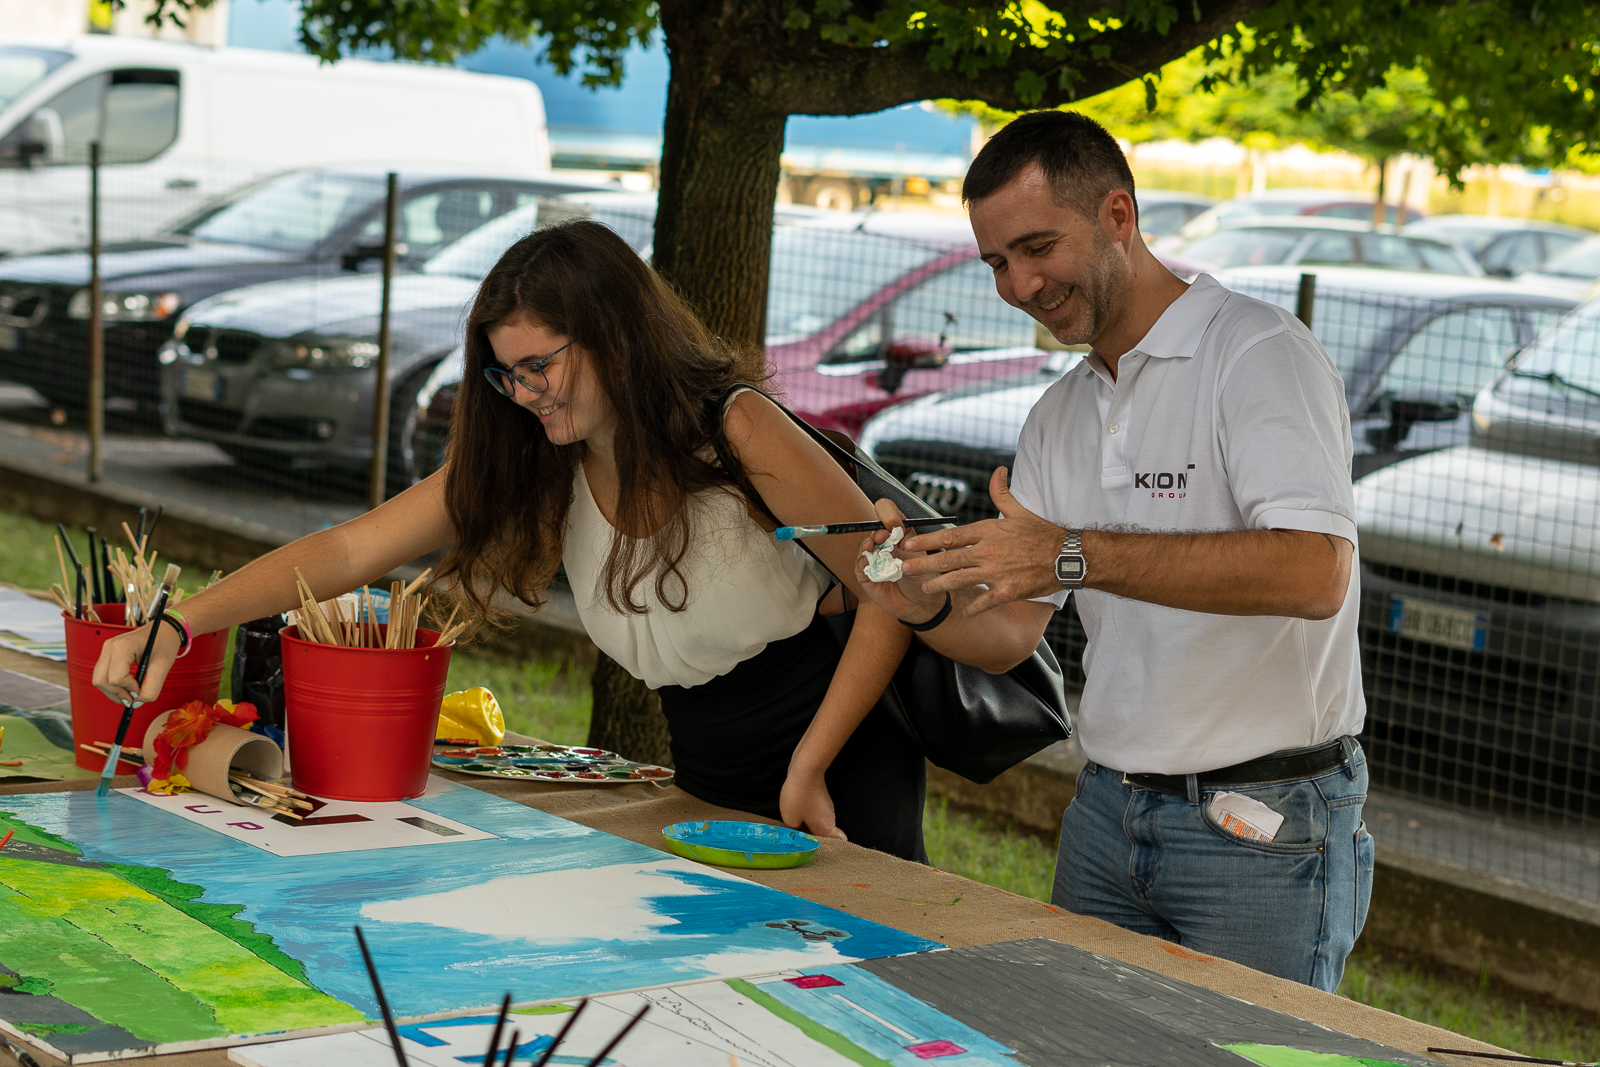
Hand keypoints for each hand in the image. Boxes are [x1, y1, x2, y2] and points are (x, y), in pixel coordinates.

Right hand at [92, 623, 181, 705]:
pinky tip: (127, 687)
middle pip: (101, 680)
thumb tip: (137, 703)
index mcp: (123, 646)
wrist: (164, 630)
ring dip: (113, 692)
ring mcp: (106, 650)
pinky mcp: (107, 655)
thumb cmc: (164, 644)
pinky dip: (113, 685)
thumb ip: (151, 689)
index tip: (140, 690)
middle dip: (116, 694)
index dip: (128, 688)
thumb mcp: (162, 668)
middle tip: (133, 699)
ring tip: (130, 695)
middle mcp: (110, 647)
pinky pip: (103, 675)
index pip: (115, 677)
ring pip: (99, 680)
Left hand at [779, 767, 846, 841]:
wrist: (805, 770)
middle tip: (798, 838)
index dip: (828, 848)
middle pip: (824, 833)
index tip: (815, 849)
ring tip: (793, 822)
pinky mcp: (821, 797)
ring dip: (806, 823)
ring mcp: (826, 807)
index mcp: (825, 829)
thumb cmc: (798, 797)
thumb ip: (796, 831)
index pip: (837, 844)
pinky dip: (806, 812)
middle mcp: (830, 819)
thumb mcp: (790, 820)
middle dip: (811, 836)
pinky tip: (795, 809)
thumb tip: (799, 831)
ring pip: (817, 821)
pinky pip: (814, 811)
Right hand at [853, 498, 947, 624]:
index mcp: (900, 534)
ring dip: (868, 543)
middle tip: (883, 535)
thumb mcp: (920, 561)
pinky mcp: (866, 574)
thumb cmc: (923, 579)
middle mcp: (885, 543)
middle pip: (874, 528)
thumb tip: (895, 535)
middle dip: (878, 530)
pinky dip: (862, 562)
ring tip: (872, 545)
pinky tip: (867, 561)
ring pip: (865, 545)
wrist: (920, 604)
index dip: (888, 514)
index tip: (894, 523)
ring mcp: (874, 558)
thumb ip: (907, 548)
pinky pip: (859, 565)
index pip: (889, 514)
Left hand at [899, 466, 1065, 614]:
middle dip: (923, 565)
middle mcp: (988, 551)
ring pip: (960, 579)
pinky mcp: (1008, 590)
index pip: (951, 536)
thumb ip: (1002, 493)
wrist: (1068, 555)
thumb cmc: (1043, 533)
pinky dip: (973, 607)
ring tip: (924, 588)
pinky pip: (985, 601)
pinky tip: (963, 612)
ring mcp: (997, 572)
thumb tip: (997, 471)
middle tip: (903, 569)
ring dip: (939, 584)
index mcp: (988, 531)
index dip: (928, 541)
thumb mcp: (1020, 510)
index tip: (910, 545)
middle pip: (949, 559)